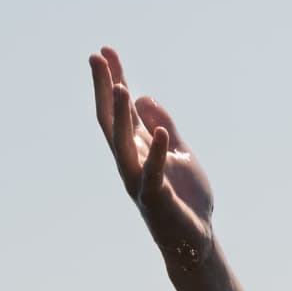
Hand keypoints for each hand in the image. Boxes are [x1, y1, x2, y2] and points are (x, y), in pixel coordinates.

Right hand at [88, 47, 214, 259]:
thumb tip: (143, 96)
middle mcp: (130, 162)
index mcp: (136, 148)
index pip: (120, 109)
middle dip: (104, 88)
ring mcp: (139, 180)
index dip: (113, 79)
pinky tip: (161, 133)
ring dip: (121, 115)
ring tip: (119, 85)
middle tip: (97, 57)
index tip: (105, 51)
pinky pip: (154, 174)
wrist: (195, 239)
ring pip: (123, 144)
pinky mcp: (156, 198)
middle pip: (111, 120)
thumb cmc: (185, 198)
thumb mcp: (179, 153)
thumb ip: (162, 126)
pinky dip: (157, 154)